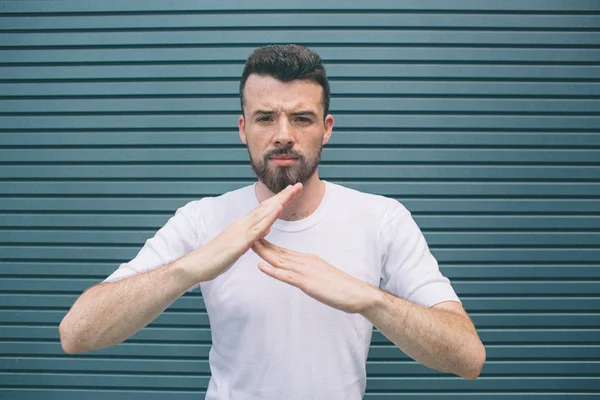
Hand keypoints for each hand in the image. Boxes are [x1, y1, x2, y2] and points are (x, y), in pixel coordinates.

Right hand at [187, 183, 302, 281]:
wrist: (199, 263)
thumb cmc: (218, 256)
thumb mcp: (241, 244)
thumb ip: (254, 234)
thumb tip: (267, 227)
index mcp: (245, 224)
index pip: (265, 209)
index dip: (280, 199)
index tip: (292, 191)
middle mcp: (244, 223)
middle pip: (267, 206)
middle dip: (283, 196)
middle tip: (299, 185)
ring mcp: (242, 230)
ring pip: (264, 213)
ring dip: (279, 201)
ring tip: (292, 191)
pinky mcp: (241, 241)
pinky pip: (258, 228)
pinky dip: (269, 217)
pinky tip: (278, 209)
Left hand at [251, 238, 377, 313]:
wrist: (357, 293)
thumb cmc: (342, 287)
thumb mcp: (322, 276)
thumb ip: (309, 274)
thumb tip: (299, 275)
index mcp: (308, 260)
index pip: (285, 251)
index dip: (269, 245)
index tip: (257, 240)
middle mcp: (306, 262)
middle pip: (279, 252)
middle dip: (263, 245)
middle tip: (248, 236)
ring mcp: (306, 271)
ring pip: (280, 261)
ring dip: (264, 253)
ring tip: (250, 245)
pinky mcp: (308, 283)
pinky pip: (287, 276)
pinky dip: (273, 271)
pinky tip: (261, 267)